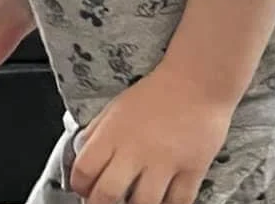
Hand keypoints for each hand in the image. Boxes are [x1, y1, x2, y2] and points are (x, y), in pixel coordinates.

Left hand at [69, 63, 231, 203]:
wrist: (196, 83)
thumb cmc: (155, 94)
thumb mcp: (114, 109)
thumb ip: (97, 133)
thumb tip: (81, 154)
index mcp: (112, 134)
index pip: (84, 170)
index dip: (78, 186)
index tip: (81, 190)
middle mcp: (135, 151)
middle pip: (108, 194)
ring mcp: (165, 163)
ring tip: (131, 203)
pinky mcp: (192, 171)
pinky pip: (178, 203)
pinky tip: (161, 202)